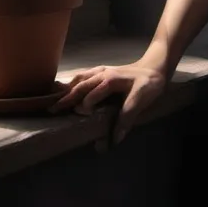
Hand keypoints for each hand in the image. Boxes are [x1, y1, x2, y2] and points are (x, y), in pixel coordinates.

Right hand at [49, 60, 167, 143]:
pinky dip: (72, 81)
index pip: (90, 96)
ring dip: (66, 89)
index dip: (83, 108)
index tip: (78, 119)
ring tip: (52, 99)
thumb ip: (127, 118)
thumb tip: (114, 139)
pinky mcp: (102, 71)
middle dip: (66, 98)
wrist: (155, 67)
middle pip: (80, 86)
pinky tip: (64, 86)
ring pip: (79, 78)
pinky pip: (83, 74)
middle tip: (51, 111)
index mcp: (110, 81)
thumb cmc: (149, 84)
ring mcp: (101, 71)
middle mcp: (102, 74)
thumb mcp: (142, 100)